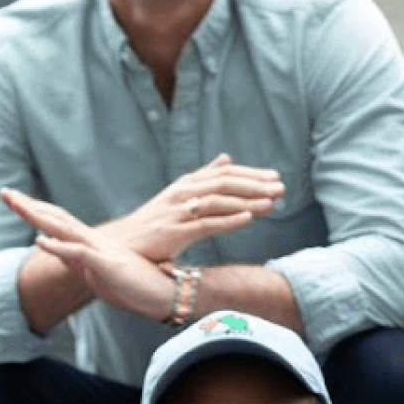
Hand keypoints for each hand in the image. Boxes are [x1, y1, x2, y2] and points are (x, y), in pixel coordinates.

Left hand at [4, 189, 177, 320]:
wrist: (168, 294)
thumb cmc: (142, 288)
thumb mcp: (107, 277)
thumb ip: (89, 268)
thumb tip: (77, 266)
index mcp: (92, 245)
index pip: (59, 222)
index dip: (38, 211)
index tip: (18, 202)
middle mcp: (93, 242)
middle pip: (55, 218)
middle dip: (28, 205)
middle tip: (4, 193)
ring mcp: (99, 251)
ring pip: (62, 228)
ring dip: (36, 216)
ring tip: (14, 203)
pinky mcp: (105, 264)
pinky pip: (76, 252)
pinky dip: (56, 246)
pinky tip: (39, 240)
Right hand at [111, 154, 283, 260]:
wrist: (122, 245)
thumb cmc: (154, 222)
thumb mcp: (179, 195)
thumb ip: (204, 177)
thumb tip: (226, 158)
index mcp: (186, 184)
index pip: (224, 173)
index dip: (251, 174)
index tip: (275, 177)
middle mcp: (183, 193)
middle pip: (225, 183)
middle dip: (255, 185)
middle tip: (281, 187)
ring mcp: (178, 212)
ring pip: (219, 201)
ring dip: (248, 201)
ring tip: (272, 203)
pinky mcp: (175, 232)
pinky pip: (206, 224)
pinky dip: (229, 220)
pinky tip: (249, 219)